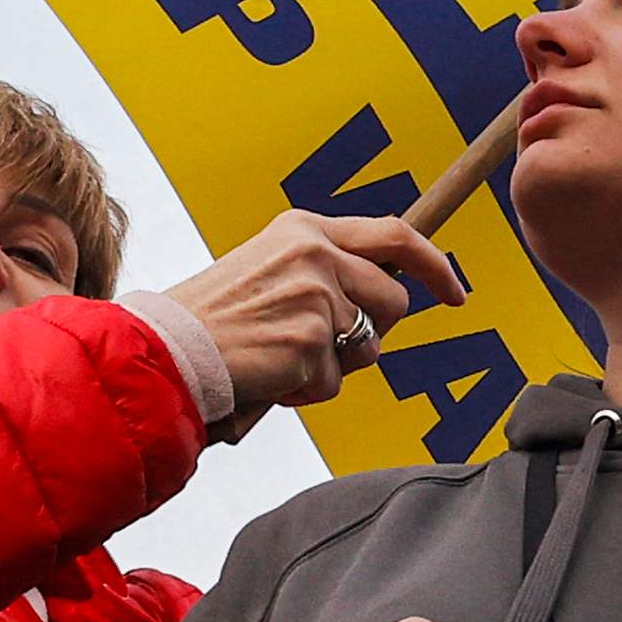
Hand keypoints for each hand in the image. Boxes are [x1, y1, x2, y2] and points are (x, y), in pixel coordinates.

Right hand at [167, 211, 462, 413]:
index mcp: (305, 229)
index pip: (395, 235)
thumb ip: (326, 270)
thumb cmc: (216, 319)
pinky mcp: (310, 341)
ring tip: (283, 358)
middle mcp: (316, 254)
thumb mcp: (271, 268)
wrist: (167, 349)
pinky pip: (334, 382)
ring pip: (369, 347)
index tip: (454, 292)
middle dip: (375, 331)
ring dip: (335, 365)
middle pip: (394, 299)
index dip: (433, 265)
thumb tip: (383, 294)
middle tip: (327, 347)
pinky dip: (307, 392)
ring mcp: (316, 297)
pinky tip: (271, 376)